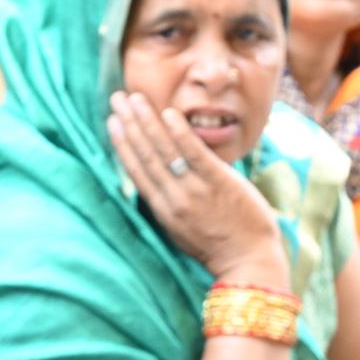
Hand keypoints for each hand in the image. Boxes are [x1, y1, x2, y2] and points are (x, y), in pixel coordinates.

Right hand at [108, 91, 288, 285]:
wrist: (248, 261)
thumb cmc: (218, 247)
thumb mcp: (182, 231)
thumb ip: (169, 206)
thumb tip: (157, 183)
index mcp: (163, 212)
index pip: (137, 173)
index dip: (122, 146)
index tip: (112, 123)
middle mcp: (173, 201)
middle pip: (145, 156)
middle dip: (129, 125)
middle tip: (117, 99)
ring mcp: (194, 191)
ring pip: (164, 151)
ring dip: (147, 122)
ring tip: (135, 98)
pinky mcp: (217, 182)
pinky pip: (194, 153)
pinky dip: (180, 132)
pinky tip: (169, 113)